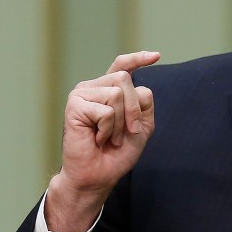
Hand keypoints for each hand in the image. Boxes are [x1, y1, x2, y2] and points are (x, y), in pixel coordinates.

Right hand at [45, 50, 160, 231]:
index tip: (157, 56)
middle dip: (133, 109)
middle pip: (125, 80)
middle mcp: (94, 87)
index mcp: (108, 90)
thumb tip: (142, 86)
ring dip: (119, 123)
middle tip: (126, 132)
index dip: (138, 59)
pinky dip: (107, 129)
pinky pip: (105, 111)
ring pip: (116, 94)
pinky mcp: (74, 104)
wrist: (98, 175)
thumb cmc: (117, 153)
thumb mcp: (140, 126)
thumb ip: (144, 104)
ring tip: (108, 137)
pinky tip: (96, 139)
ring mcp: (82, 94)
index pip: (122, 66)